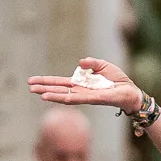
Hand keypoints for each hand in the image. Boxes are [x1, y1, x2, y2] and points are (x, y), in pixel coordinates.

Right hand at [27, 57, 142, 111]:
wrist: (131, 92)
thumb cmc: (118, 80)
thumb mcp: (103, 66)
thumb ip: (91, 63)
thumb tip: (80, 62)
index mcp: (80, 84)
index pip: (60, 83)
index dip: (46, 81)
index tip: (32, 81)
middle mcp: (81, 91)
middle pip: (59, 90)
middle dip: (44, 88)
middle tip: (29, 87)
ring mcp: (87, 96)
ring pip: (66, 96)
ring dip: (53, 95)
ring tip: (39, 94)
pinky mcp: (95, 99)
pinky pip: (79, 98)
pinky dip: (67, 97)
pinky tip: (60, 97)